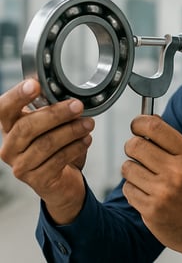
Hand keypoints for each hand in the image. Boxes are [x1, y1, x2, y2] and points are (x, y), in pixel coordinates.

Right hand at [0, 79, 94, 223]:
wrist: (60, 181)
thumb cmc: (55, 147)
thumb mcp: (50, 126)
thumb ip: (52, 110)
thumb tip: (71, 99)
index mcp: (10, 127)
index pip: (4, 108)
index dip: (17, 96)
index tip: (35, 85)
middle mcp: (9, 146)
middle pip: (28, 126)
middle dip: (56, 114)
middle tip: (78, 106)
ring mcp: (20, 165)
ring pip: (46, 143)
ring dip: (71, 131)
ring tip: (89, 123)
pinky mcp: (36, 180)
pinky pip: (58, 160)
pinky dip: (75, 147)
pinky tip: (86, 139)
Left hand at [122, 115, 181, 262]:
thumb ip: (173, 140)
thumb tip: (150, 119)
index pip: (156, 128)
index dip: (139, 123)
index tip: (136, 125)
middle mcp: (177, 171)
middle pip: (136, 145)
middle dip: (132, 146)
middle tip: (137, 152)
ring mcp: (163, 192)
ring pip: (128, 167)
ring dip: (132, 170)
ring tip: (145, 176)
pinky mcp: (151, 210)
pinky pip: (128, 189)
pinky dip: (133, 189)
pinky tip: (147, 192)